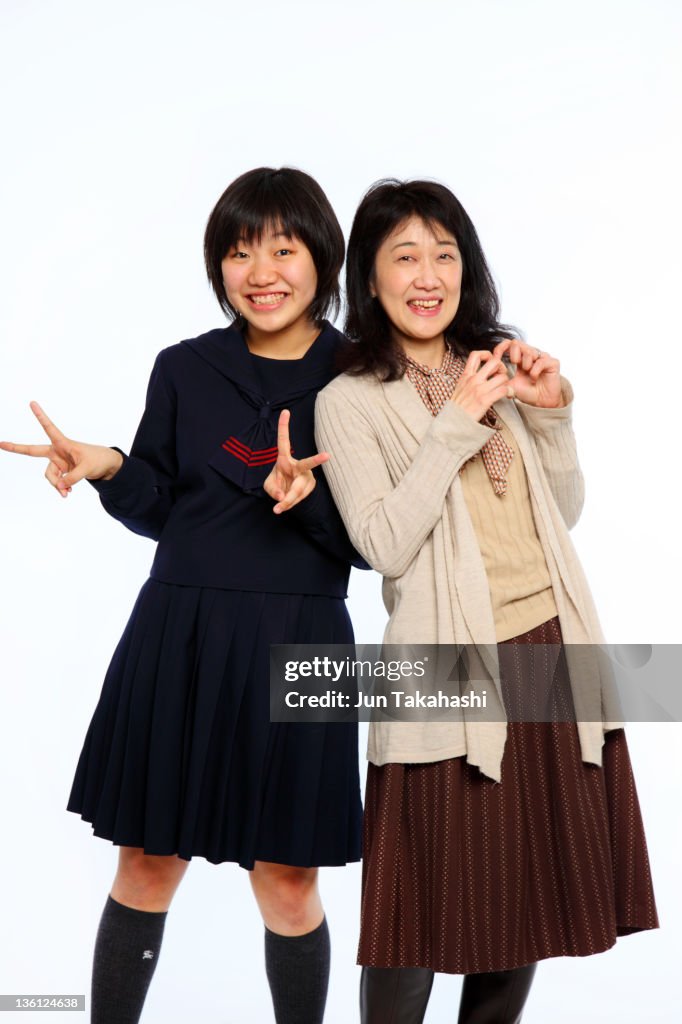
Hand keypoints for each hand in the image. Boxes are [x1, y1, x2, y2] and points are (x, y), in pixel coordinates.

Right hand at [0, 402, 122, 497]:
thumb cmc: (97, 460)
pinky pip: (56, 482)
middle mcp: (56, 451)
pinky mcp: (60, 471)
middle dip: (16, 448)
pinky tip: (67, 493)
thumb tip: (61, 486)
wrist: (104, 466)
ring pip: (50, 476)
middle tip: (0, 443)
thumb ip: (73, 478)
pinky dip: (61, 488)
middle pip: (33, 451)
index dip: (40, 416)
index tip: (32, 403)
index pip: (49, 428)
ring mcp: (57, 462)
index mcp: (63, 443)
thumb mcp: (88, 469)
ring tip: (67, 493)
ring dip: (57, 485)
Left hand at [263, 409, 329, 513]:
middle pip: (307, 464)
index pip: (284, 441)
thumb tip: (283, 496)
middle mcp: (298, 465)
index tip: (285, 411)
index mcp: (284, 458)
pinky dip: (289, 504)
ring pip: (298, 490)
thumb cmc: (278, 484)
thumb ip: (272, 490)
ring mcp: (307, 476)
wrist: (289, 495)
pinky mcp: (310, 486)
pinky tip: (286, 504)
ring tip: (278, 508)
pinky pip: (299, 498)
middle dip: (316, 460)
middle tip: (327, 456)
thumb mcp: (269, 486)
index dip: (283, 426)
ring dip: (287, 501)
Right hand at [450, 350, 512, 419]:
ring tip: (505, 388)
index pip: (476, 355)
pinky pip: (503, 390)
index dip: (487, 354)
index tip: (491, 362)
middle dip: (502, 367)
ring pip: (502, 377)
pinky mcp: (485, 400)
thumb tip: (476, 375)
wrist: (452, 422)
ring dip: (507, 382)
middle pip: (494, 362)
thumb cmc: (456, 408)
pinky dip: (509, 392)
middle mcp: (473, 380)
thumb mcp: (459, 388)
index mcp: (465, 376)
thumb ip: (468, 380)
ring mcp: (479, 390)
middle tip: (501, 375)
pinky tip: (508, 395)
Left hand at [492, 340, 562, 407]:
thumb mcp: (509, 385)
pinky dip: (536, 369)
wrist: (541, 402)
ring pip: (530, 351)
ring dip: (526, 363)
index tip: (496, 355)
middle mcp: (530, 356)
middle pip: (518, 343)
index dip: (501, 347)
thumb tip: (488, 375)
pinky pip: (542, 360)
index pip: (509, 344)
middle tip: (515, 363)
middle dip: (514, 353)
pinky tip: (534, 377)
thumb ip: (500, 379)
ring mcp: (542, 358)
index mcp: (519, 358)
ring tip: (527, 373)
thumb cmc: (527, 392)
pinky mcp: (552, 363)